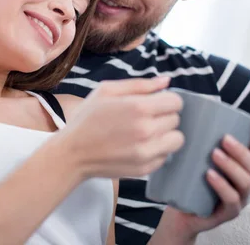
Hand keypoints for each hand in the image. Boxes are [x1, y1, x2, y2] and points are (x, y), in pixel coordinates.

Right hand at [61, 77, 184, 178]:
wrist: (72, 152)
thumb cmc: (87, 118)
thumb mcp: (107, 91)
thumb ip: (140, 84)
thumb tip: (166, 81)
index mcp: (139, 107)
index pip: (176, 102)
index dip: (166, 100)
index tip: (155, 104)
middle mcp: (147, 130)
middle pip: (175, 120)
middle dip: (163, 116)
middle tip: (144, 118)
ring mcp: (147, 152)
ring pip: (176, 140)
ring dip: (165, 135)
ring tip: (147, 133)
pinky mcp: (145, 168)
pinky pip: (165, 156)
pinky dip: (157, 151)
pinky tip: (139, 146)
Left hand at [154, 116, 249, 241]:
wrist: (181, 213)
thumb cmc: (190, 181)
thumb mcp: (197, 158)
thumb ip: (200, 141)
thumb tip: (189, 110)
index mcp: (240, 166)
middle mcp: (244, 181)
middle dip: (241, 150)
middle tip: (224, 139)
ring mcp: (240, 198)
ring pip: (245, 181)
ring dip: (231, 165)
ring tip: (214, 154)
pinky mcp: (229, 213)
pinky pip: (231, 199)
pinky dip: (222, 186)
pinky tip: (210, 175)